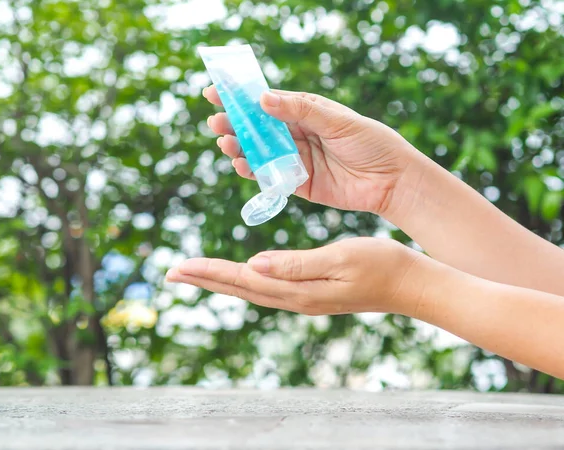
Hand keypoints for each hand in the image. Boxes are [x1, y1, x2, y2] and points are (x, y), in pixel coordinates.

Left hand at [165, 237, 421, 315]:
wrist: (411, 283)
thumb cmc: (381, 264)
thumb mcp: (341, 257)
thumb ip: (296, 264)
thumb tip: (253, 265)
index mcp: (299, 289)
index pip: (244, 280)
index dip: (209, 273)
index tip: (178, 268)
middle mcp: (296, 298)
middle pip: (240, 289)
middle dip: (204, 280)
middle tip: (171, 274)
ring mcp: (303, 298)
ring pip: (251, 290)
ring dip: (220, 281)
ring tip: (195, 273)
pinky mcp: (311, 293)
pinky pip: (267, 288)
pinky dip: (244, 281)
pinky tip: (240, 276)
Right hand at [204, 86, 426, 214]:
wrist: (392, 181)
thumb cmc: (372, 143)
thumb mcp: (338, 120)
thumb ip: (302, 110)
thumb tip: (264, 98)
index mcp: (307, 112)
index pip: (268, 102)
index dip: (242, 97)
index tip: (216, 90)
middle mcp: (298, 134)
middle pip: (259, 128)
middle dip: (235, 123)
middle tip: (215, 121)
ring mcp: (296, 159)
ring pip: (260, 151)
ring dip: (240, 147)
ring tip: (224, 143)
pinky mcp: (298, 183)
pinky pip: (270, 175)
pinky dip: (253, 171)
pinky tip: (240, 164)